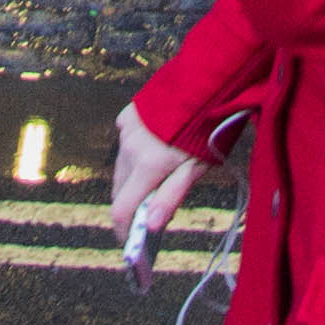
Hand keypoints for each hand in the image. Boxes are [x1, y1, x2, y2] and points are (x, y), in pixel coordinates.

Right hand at [112, 108, 207, 270]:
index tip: (130, 241)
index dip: (124, 229)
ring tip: (158, 179)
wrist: (205, 82)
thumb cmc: (205, 130)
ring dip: (133, 180)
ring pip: (122, 166)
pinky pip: (125, 143)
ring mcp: (125, 130)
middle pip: (119, 190)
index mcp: (147, 166)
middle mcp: (129, 149)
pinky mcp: (127, 116)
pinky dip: (134, 154)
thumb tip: (150, 227)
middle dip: (131, 205)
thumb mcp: (195, 169)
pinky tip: (154, 148)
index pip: (121, 209)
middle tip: (151, 212)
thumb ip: (170, 197)